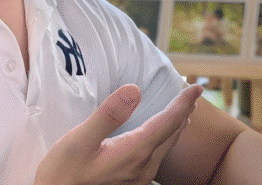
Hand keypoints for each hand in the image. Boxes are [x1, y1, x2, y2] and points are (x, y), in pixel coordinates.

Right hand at [34, 83, 203, 184]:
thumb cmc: (63, 173)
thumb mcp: (80, 140)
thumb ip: (109, 115)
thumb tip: (134, 89)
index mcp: (135, 152)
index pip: (168, 121)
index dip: (184, 102)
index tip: (198, 86)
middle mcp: (143, 167)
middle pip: (171, 134)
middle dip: (183, 112)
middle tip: (192, 95)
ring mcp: (139, 178)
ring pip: (165, 147)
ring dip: (174, 126)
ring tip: (181, 112)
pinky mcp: (131, 183)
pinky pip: (156, 156)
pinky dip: (163, 139)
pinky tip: (158, 137)